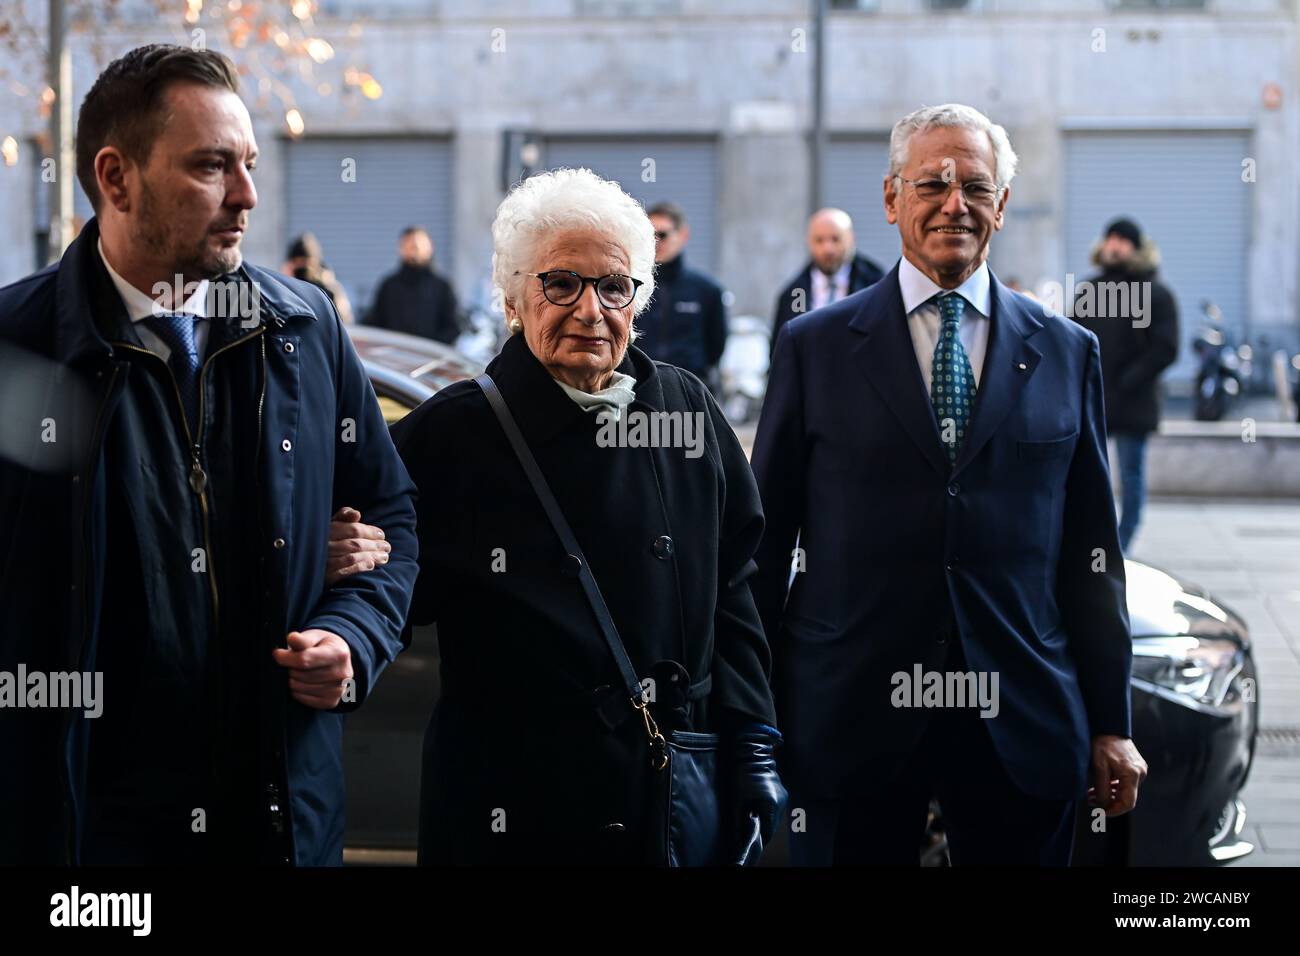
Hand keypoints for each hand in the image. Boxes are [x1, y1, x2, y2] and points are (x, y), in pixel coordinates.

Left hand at [272, 629, 354, 709]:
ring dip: (292, 680)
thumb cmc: (321, 646)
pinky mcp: (331, 702)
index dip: (285, 658)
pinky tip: (302, 682)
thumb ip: (302, 639)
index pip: (303, 660)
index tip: (277, 654)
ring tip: (297, 671)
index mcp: (339, 654)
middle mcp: (342, 674)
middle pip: (299, 675)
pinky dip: (297, 691)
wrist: (337, 658)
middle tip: (292, 663)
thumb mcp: (314, 637)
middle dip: (289, 668)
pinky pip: (302, 699)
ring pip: (298, 688)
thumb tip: (292, 638)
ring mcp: (338, 690)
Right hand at [324, 506, 389, 586]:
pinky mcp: (324, 577)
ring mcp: (323, 562)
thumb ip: (345, 516)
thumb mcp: (334, 524)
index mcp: (327, 530)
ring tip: (384, 557)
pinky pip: (345, 572)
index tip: (382, 535)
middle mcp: (323, 545)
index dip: (370, 532)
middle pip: (355, 544)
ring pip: (352, 558)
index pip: (353, 529)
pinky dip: (360, 568)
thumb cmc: (328, 538)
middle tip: (387, 547)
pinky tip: (371, 565)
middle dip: (374, 546)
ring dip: (371, 557)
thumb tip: (357, 514)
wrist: (308, 561)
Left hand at [729, 730, 787, 865]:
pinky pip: (776, 809)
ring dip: (765, 822)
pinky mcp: (782, 792)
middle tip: (750, 836)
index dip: (759, 841)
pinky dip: (768, 813)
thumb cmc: (742, 775)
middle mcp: (781, 802)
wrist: (752, 752)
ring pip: (775, 818)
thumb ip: (739, 820)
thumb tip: (737, 838)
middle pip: (772, 826)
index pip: (768, 832)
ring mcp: (783, 796)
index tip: (751, 846)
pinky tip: (757, 810)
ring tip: (752, 823)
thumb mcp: (737, 800)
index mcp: (771, 805)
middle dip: (761, 832)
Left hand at [1088, 734, 1146, 815]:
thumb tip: (1102, 805)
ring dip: (1109, 795)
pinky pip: (1125, 783)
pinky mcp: (1136, 767)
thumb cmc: (1103, 743)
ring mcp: (1139, 770)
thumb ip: (1101, 788)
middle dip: (1109, 803)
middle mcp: (1140, 773)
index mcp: (1132, 774)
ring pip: (1125, 791)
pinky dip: (1113, 787)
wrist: (1109, 726)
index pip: (1128, 802)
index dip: (1114, 811)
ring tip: (1091, 795)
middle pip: (1126, 798)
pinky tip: (1100, 787)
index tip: (1101, 813)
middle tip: (1091, 802)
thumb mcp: (1098, 767)